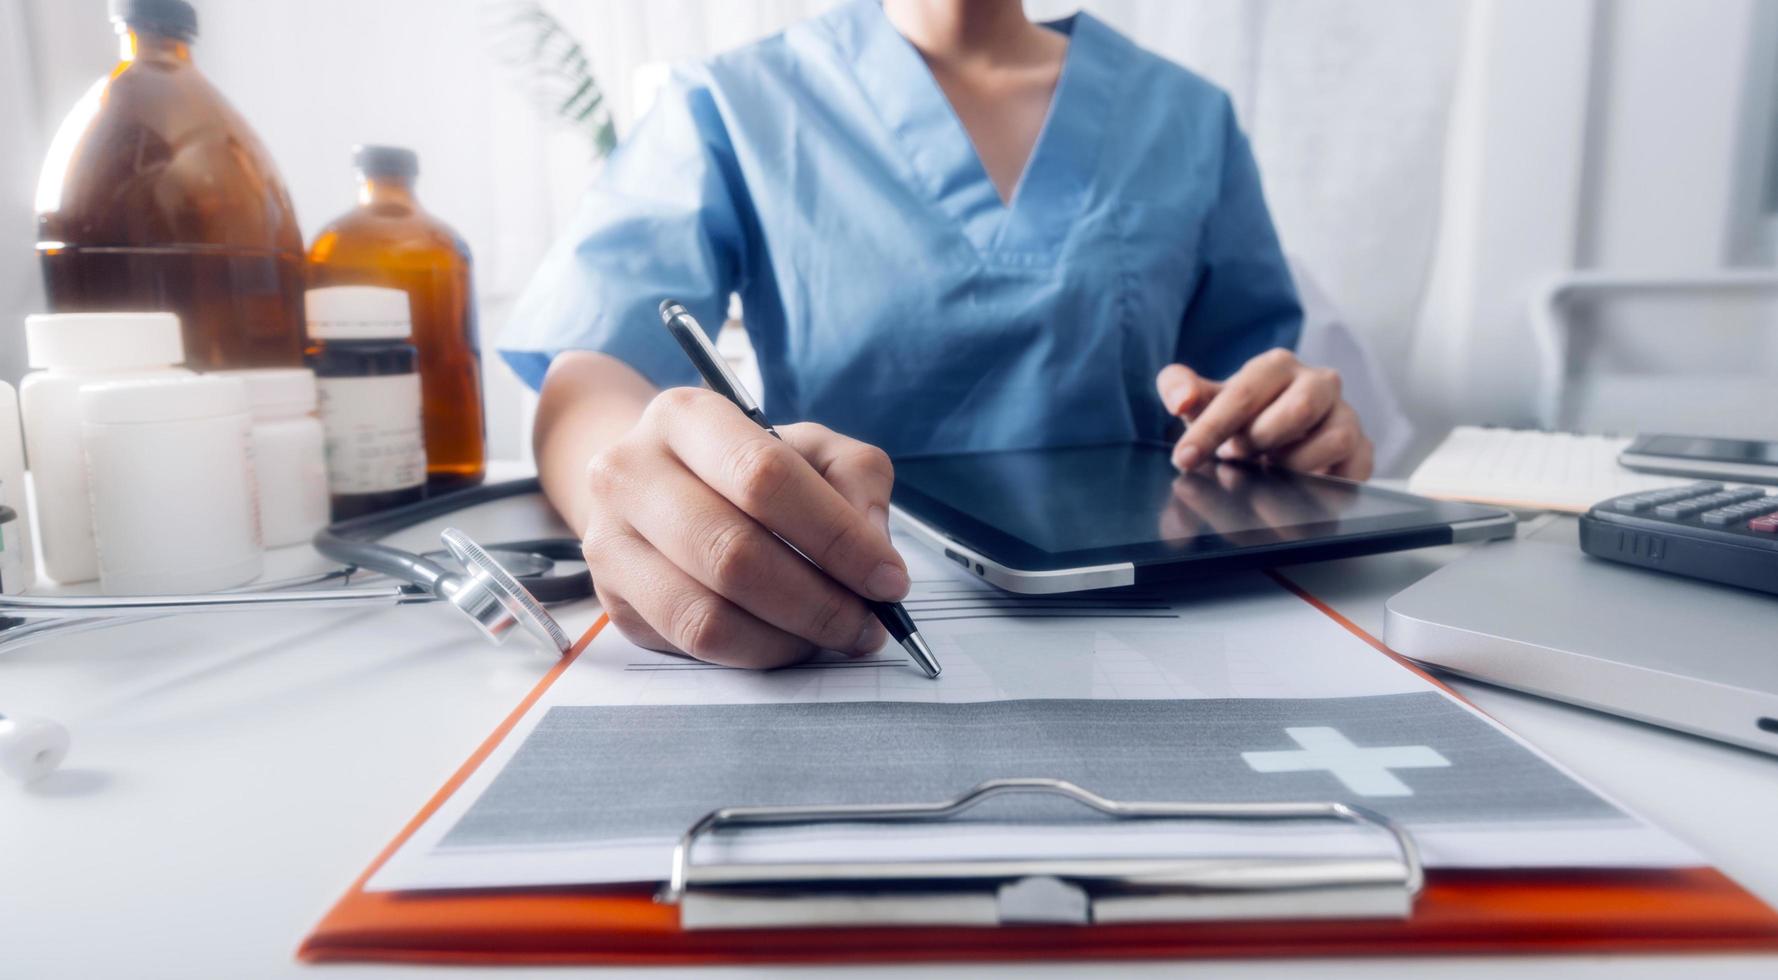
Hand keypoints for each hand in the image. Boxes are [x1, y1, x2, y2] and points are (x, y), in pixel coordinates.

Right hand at [580, 387, 907, 667]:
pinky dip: (754, 653)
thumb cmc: (742, 465)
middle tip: (867, 624)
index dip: (836, 536)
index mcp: (685, 417)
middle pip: (732, 553)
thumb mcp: (807, 446)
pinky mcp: (613, 599)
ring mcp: (611, 541)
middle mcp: (631, 473)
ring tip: (833, 636)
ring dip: (788, 638)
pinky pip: (691, 645)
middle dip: (818, 601)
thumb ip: (855, 479)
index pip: (764, 477)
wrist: (650, 482)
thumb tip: (874, 548)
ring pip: (706, 614)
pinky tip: (787, 640)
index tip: (888, 579)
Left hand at [1156, 348, 1373, 479]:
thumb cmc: (1238, 416)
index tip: (1185, 457)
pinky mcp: (1361, 450)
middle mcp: (1319, 383)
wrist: (1274, 439)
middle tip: (1237, 456)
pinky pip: (1357, 469)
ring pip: (1335, 438)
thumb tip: (1181, 400)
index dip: (1211, 428)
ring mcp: (1345, 416)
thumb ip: (1180, 387)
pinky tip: (1301, 487)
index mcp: (1277, 366)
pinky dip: (1328, 483)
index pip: (1244, 393)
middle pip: (1299, 409)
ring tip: (1270, 469)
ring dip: (1295, 464)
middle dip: (1260, 439)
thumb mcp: (1204, 400)